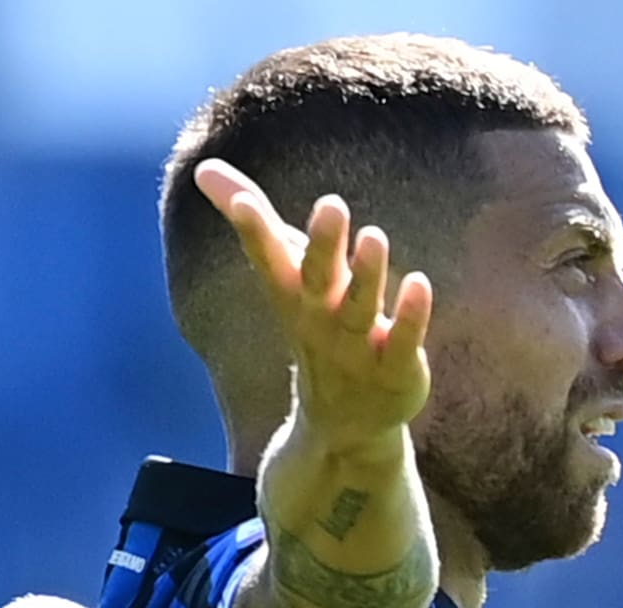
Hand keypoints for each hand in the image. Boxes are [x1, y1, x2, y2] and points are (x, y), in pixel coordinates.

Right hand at [194, 159, 432, 455]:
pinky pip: (404, 341)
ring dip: (367, 274)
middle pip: (319, 279)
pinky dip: (410, 315)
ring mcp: (358, 346)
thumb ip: (253, 222)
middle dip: (324, 244)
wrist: (342, 423)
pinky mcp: (396, 367)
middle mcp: (322, 319)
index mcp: (293, 294)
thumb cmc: (315, 327)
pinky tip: (419, 283)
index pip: (269, 259)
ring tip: (373, 236)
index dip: (254, 231)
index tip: (241, 202)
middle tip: (331, 204)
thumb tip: (203, 169)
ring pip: (361, 308)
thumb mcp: (284, 276)